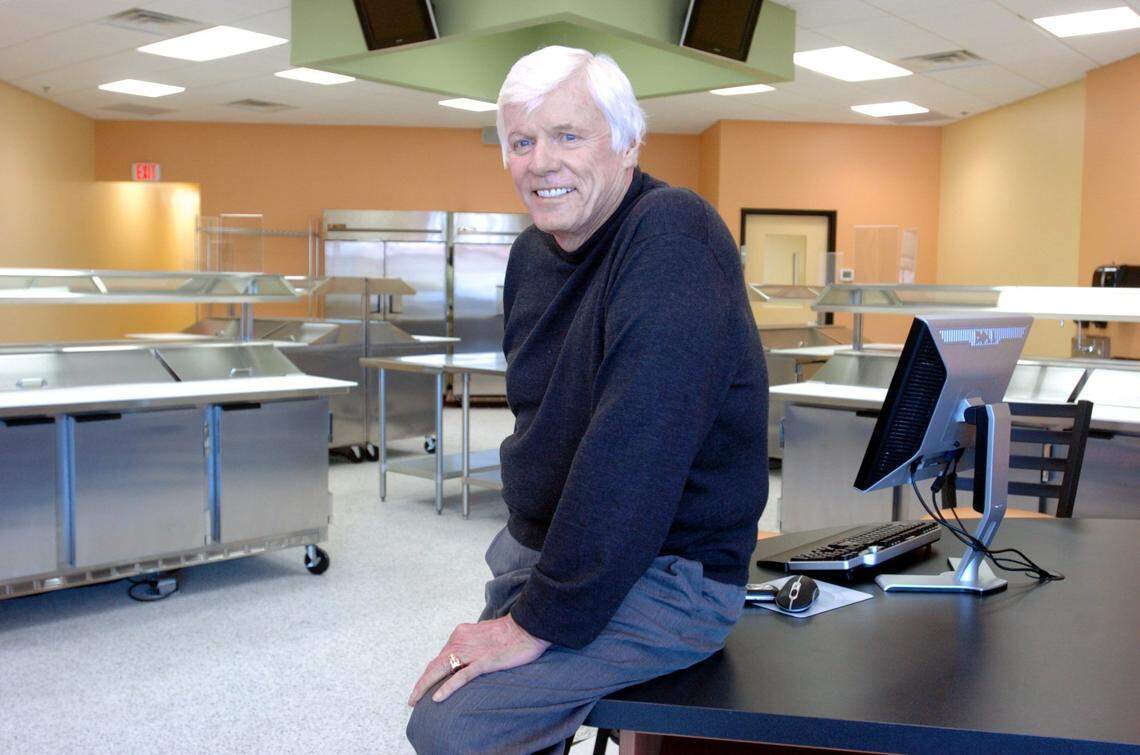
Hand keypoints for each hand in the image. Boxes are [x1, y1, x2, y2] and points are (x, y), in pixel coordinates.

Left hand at [408, 614, 550, 705]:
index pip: (440, 657)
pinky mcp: (484, 662)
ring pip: (441, 671)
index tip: (423, 686)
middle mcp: (460, 642)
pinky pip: (461, 677)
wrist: (528, 627)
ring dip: (425, 687)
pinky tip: (437, 698)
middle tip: (412, 699)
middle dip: (421, 683)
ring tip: (415, 701)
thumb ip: (471, 647)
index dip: (429, 673)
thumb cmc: (509, 633)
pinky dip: (447, 688)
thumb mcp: (483, 637)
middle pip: (434, 665)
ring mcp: (471, 652)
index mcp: (460, 634)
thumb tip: (464, 661)